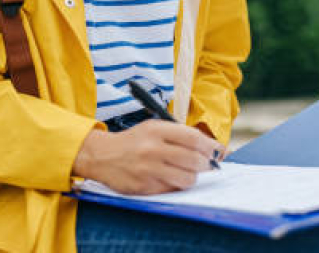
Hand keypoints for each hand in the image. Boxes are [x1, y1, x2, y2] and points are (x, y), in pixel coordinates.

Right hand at [73, 120, 221, 194]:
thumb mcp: (154, 128)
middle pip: (194, 160)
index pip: (193, 138)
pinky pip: (172, 190)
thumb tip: (212, 148)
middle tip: (206, 164)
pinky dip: (175, 186)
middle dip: (205, 164)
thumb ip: (180, 135)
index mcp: (156, 130)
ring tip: (186, 172)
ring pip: (187, 179)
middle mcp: (152, 149)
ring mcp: (148, 170)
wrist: (102, 155)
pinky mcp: (144, 187)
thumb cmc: (134, 141)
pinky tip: (169, 178)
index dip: (210, 146)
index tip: (217, 150)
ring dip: (192, 177)